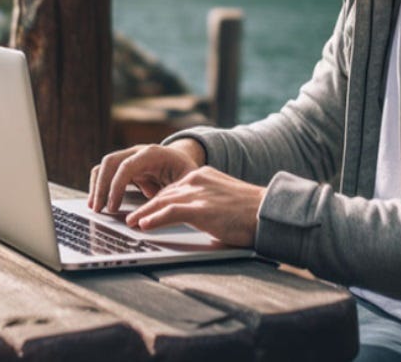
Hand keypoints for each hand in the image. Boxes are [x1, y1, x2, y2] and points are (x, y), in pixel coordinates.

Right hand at [88, 140, 202, 213]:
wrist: (182, 160)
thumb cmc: (185, 171)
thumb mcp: (187, 180)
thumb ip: (174, 193)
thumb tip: (160, 211)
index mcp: (152, 153)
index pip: (127, 166)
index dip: (117, 186)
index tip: (113, 207)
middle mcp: (136, 152)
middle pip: (110, 162)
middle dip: (101, 186)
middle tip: (98, 209)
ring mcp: (128, 157)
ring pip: (104, 166)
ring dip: (96, 186)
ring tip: (94, 208)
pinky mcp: (123, 166)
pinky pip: (105, 172)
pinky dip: (98, 185)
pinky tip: (97, 202)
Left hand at [126, 166, 265, 247]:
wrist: (269, 212)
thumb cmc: (252, 212)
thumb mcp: (224, 200)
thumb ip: (207, 202)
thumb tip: (196, 217)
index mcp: (202, 175)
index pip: (172, 188)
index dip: (156, 200)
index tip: (145, 210)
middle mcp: (197, 180)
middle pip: (163, 193)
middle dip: (146, 206)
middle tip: (131, 217)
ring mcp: (198, 193)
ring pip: (162, 201)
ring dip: (143, 213)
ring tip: (131, 223)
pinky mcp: (200, 209)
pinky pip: (169, 212)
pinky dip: (154, 219)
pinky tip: (144, 225)